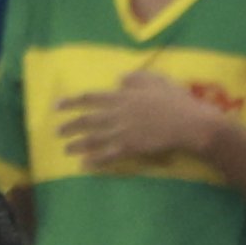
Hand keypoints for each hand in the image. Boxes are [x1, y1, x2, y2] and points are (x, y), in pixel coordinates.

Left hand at [57, 70, 221, 166]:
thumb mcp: (157, 80)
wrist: (189, 123)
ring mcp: (123, 132)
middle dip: (70, 126)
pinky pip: (108, 156)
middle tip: (56, 132)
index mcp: (123, 96)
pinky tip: (84, 165)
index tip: (56, 106)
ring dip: (78, 144)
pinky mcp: (130, 148)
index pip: (91, 98)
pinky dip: (94, 161)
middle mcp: (118, 114)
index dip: (71, 102)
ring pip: (94, 139)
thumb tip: (119, 79)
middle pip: (88, 120)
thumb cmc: (175, 100)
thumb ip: (136, 78)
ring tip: (65, 149)